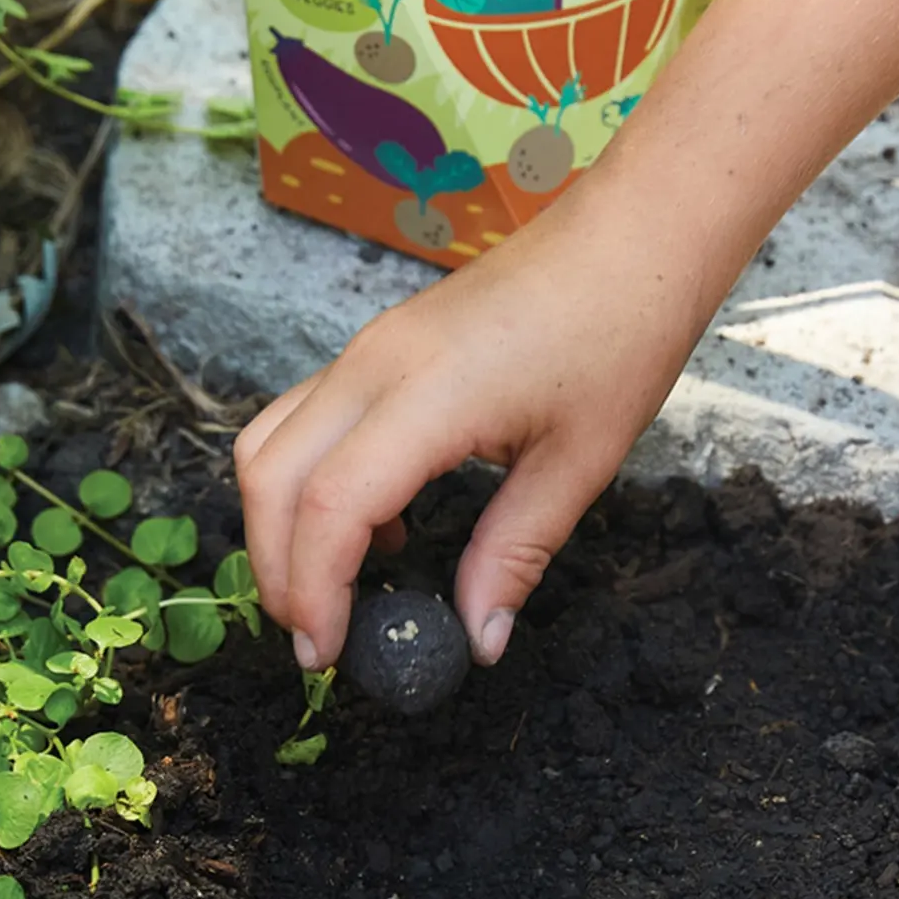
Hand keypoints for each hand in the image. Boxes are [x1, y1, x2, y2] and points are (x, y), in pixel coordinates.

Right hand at [234, 187, 712, 671]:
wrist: (628, 241)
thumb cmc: (616, 338)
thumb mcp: (578, 468)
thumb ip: (513, 556)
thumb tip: (478, 639)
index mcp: (426, 396)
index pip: (330, 508)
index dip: (316, 592)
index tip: (328, 657)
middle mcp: (373, 366)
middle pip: (270, 477)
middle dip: (276, 571)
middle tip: (315, 643)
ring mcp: (366, 351)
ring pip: (270, 444)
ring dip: (277, 526)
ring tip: (330, 594)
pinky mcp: (374, 349)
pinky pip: (303, 421)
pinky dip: (306, 485)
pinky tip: (377, 530)